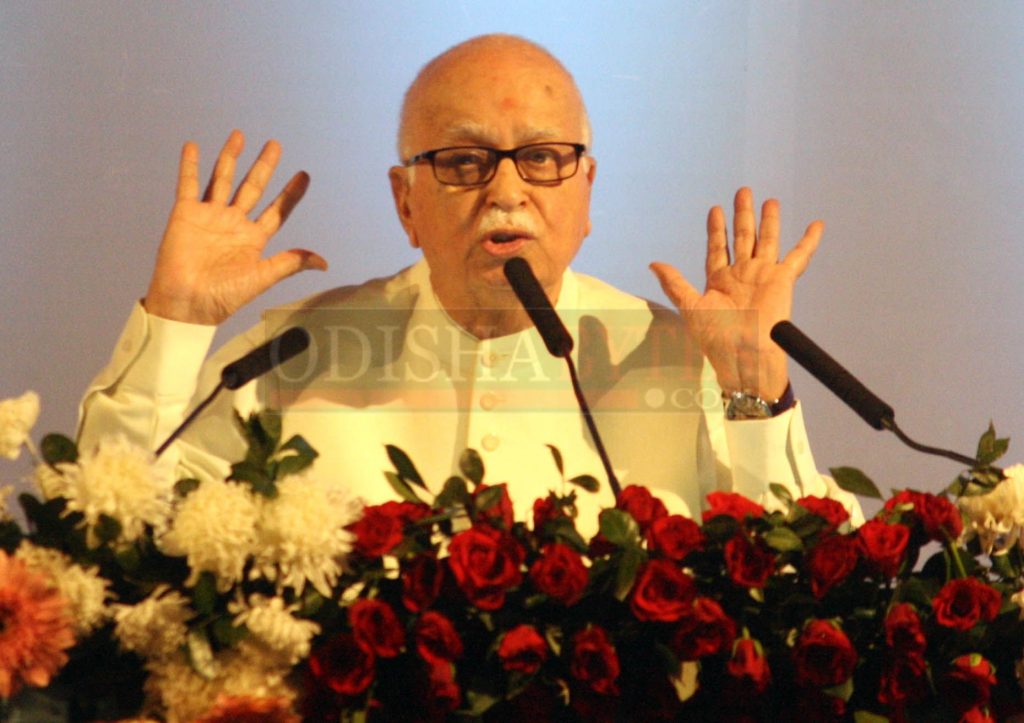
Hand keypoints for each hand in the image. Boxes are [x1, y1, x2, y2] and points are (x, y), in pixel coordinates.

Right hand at [143, 130, 325, 324]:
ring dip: (230, 157)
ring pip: (222, 179)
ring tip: (239, 135)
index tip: (304, 175)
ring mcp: (209, 216)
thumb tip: (323, 262)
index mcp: (253, 239)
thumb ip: (289, 263)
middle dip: (264, 166)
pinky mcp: (185, 214)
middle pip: (252, 188)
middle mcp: (233, 223)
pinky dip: (190, 166)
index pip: (277, 210)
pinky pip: (188, 185)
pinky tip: (193, 146)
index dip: (290, 194)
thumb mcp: (262, 277)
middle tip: (276, 145)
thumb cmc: (224, 296)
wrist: (187, 303)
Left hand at [649, 187, 820, 400]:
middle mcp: (742, 274)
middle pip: (743, 237)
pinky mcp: (783, 281)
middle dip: (742, 214)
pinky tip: (816, 224)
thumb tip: (653, 264)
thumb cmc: (715, 337)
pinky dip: (809, 241)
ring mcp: (763, 275)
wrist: (743, 355)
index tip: (715, 209)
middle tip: (743, 191)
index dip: (717, 229)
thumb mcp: (689, 306)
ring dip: (768, 220)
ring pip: (767, 240)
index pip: (718, 247)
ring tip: (769, 200)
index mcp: (720, 280)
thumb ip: (674, 282)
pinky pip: (799, 256)